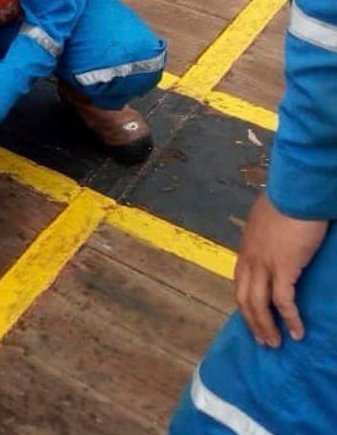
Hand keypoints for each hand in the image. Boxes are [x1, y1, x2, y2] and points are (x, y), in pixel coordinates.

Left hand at [234, 193, 327, 346]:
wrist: (294, 194)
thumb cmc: (285, 204)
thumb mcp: (266, 221)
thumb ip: (265, 236)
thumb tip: (273, 242)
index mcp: (246, 248)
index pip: (240, 281)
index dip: (245, 302)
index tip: (251, 318)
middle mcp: (250, 259)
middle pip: (244, 297)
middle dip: (252, 321)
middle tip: (262, 339)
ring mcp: (264, 264)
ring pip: (258, 304)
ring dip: (266, 326)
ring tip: (274, 343)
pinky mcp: (284, 268)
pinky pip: (283, 301)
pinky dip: (289, 319)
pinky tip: (297, 332)